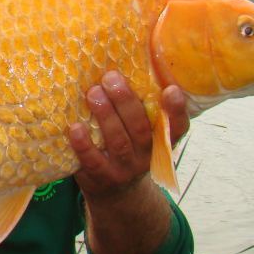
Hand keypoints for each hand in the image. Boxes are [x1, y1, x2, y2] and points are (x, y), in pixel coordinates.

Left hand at [69, 71, 188, 200]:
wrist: (114, 193)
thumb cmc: (126, 148)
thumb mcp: (138, 133)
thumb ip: (138, 107)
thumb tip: (125, 60)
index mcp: (160, 141)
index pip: (178, 127)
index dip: (177, 110)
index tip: (171, 89)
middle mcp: (146, 156)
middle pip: (140, 128)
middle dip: (125, 101)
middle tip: (111, 78)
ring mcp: (124, 169)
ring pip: (118, 142)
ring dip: (105, 116)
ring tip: (93, 93)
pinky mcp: (101, 178)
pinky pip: (92, 161)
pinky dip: (83, 144)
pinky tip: (75, 127)